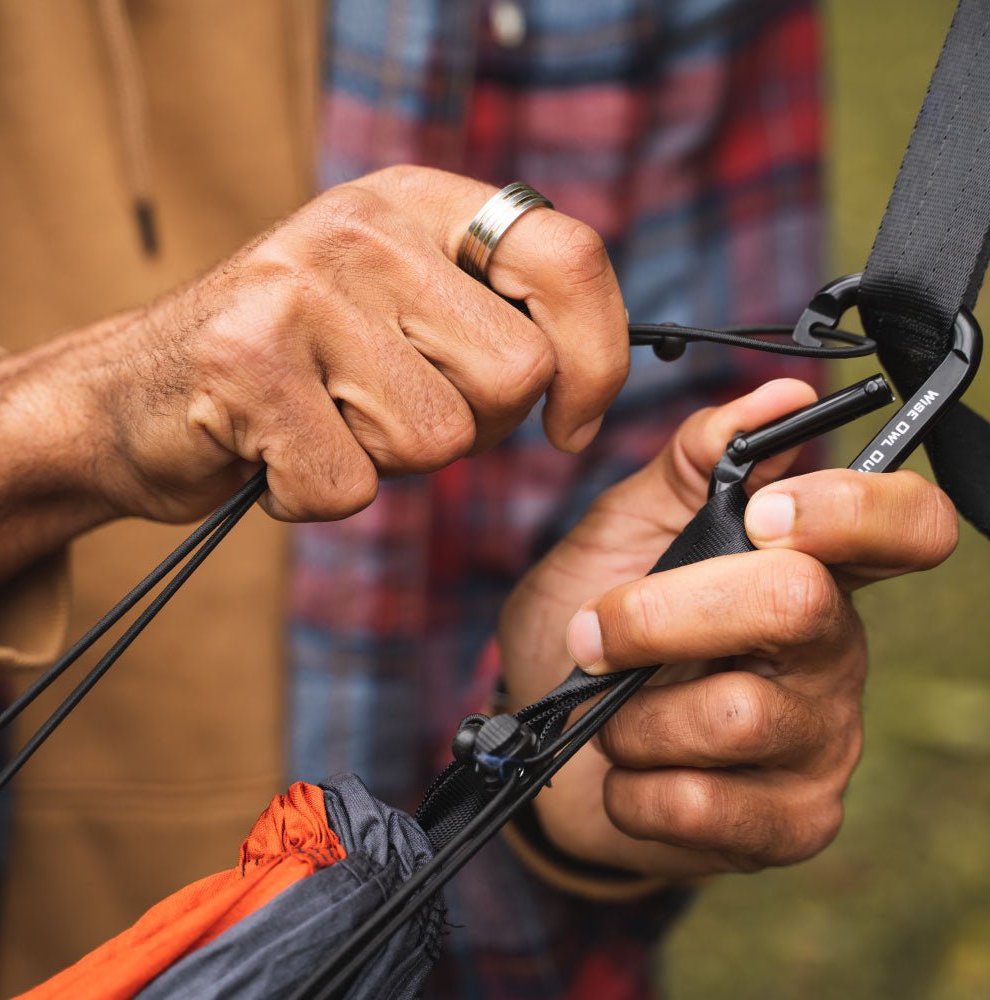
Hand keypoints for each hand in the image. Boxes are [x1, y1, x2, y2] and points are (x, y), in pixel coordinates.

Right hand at [0, 167, 627, 581]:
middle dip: (472, 428)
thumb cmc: (292, 366)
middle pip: (516, 376)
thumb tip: (583, 388)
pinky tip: (273, 453)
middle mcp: (364, 227)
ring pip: (438, 440)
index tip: (572, 421)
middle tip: (391, 412)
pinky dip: (315, 495)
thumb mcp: (398, 304)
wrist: (131, 392)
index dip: (598, 354)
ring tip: (323, 420)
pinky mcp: (246, 364)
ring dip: (386, 460)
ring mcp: (300, 288)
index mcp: (417, 203)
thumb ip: (488, 319)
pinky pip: (351, 486)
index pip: (568, 258)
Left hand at [499, 379, 957, 878]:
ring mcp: (818, 741)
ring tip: (613, 718)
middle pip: (798, 604)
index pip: (905, 526)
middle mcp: (831, 650)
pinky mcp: (790, 822)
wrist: (548, 747)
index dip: (852, 509)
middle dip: (666, 615)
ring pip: (734, 713)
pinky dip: (633, 788)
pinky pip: (704, 805)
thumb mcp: (622, 530)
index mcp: (805, 568)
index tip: (761, 513)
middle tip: (597, 629)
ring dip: (632, 714)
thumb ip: (691, 463)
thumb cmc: (590, 628)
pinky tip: (630, 778)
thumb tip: (780, 392)